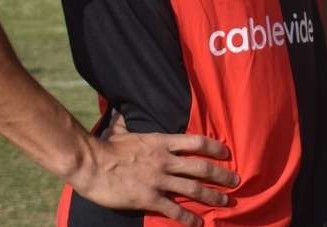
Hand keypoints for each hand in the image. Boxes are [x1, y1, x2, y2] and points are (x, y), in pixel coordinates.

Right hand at [67, 114, 238, 226]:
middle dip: (222, 175)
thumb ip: (127, 124)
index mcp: (162, 143)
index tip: (227, 153)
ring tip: (226, 202)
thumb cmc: (105, 147)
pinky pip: (173, 209)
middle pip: (202, 167)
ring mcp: (158, 180)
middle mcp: (165, 161)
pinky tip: (198, 223)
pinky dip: (188, 217)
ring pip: (193, 189)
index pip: (197, 142)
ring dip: (213, 196)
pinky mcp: (149, 198)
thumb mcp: (122, 131)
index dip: (215, 147)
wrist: (90, 163)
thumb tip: (120, 112)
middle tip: (236, 181)